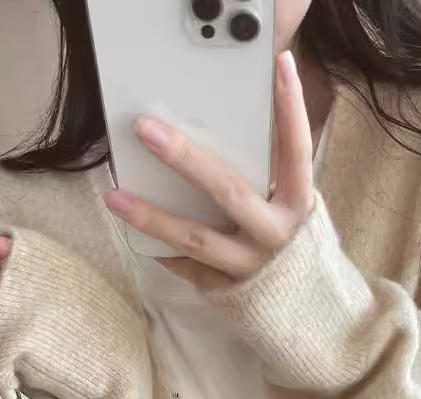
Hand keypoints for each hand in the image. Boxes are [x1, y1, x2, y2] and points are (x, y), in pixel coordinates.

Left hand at [103, 51, 314, 289]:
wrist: (305, 311)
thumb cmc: (292, 243)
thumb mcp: (292, 206)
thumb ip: (272, 174)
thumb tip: (225, 125)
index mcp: (299, 204)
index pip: (296, 150)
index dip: (291, 109)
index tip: (279, 66)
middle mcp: (276, 235)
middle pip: (229, 192)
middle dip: (185, 159)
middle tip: (146, 129)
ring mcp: (250, 266)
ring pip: (197, 238)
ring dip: (152, 217)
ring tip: (115, 197)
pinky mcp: (229, 291)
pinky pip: (189, 267)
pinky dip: (164, 250)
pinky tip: (139, 233)